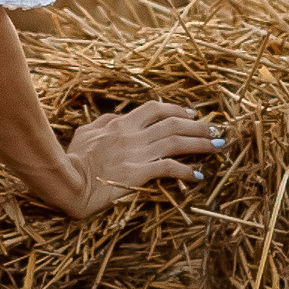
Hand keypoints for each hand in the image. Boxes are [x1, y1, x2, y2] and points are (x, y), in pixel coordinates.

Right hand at [61, 101, 221, 214]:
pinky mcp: (139, 173)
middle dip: (197, 125)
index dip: (176, 109)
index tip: (191, 112)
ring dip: (200, 143)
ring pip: (176, 142)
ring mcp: (137, 153)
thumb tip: (114, 118)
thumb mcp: (85, 133)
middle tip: (215, 128)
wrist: (70, 180)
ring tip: (218, 145)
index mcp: (120, 122)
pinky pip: (169, 168)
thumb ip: (103, 123)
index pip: (154, 108)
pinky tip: (199, 175)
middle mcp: (133, 134)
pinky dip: (186, 171)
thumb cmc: (73, 158)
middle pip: (173, 123)